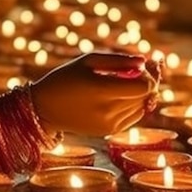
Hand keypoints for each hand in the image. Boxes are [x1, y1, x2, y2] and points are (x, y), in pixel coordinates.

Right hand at [28, 52, 158, 136]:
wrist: (44, 108)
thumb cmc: (65, 78)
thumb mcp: (87, 61)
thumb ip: (119, 60)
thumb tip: (144, 61)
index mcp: (100, 89)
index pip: (144, 86)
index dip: (147, 75)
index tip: (137, 67)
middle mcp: (107, 110)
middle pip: (144, 96)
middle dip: (144, 83)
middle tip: (131, 73)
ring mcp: (109, 124)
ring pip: (141, 107)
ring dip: (137, 94)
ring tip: (118, 85)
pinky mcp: (108, 131)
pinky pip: (133, 117)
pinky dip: (131, 106)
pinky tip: (115, 97)